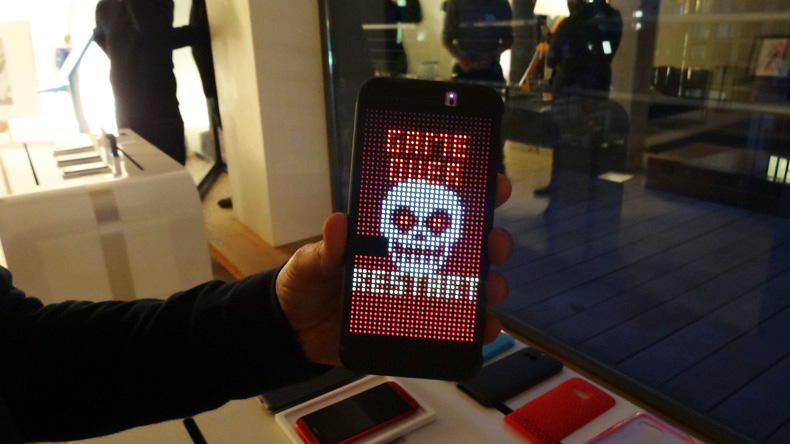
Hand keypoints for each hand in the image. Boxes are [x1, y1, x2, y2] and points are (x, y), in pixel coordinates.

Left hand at [276, 174, 513, 364]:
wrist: (294, 330)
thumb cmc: (307, 283)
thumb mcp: (312, 261)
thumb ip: (327, 247)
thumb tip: (338, 222)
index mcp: (392, 233)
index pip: (436, 206)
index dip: (470, 193)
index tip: (492, 185)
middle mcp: (413, 259)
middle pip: (466, 245)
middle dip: (491, 240)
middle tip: (494, 244)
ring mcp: (419, 292)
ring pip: (469, 284)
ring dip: (490, 283)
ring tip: (491, 289)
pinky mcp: (418, 326)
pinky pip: (454, 325)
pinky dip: (476, 326)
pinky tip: (485, 327)